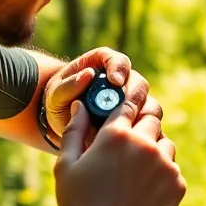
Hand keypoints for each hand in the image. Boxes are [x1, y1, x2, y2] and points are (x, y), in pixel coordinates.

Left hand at [42, 48, 163, 148]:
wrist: (65, 125)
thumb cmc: (60, 104)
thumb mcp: (56, 96)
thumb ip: (68, 86)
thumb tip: (87, 75)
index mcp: (104, 66)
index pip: (118, 61)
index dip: (120, 69)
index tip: (116, 81)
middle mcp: (123, 83)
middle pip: (139, 84)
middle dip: (136, 95)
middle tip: (128, 108)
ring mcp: (132, 104)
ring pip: (149, 106)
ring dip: (143, 117)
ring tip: (131, 129)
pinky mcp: (137, 123)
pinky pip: (149, 128)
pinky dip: (146, 135)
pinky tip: (136, 143)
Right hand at [52, 96, 184, 205]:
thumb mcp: (66, 167)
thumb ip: (74, 131)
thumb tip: (80, 106)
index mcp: (115, 135)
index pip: (128, 103)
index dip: (127, 103)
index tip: (126, 107)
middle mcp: (145, 144)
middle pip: (152, 118)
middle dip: (141, 125)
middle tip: (128, 143)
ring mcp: (165, 165)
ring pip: (165, 143)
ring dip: (153, 149)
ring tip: (133, 173)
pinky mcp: (178, 185)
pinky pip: (172, 169)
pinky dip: (161, 175)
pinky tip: (142, 192)